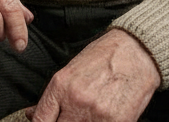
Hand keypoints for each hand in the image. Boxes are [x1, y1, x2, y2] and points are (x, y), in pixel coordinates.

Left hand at [26, 29, 159, 121]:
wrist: (136, 53)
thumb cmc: (102, 59)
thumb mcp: (70, 72)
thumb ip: (51, 97)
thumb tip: (32, 114)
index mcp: (61, 86)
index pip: (41, 120)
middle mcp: (77, 101)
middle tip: (66, 118)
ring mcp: (97, 114)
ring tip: (82, 117)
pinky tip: (96, 119)